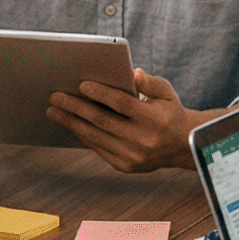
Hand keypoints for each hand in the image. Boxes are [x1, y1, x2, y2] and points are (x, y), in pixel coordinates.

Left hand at [47, 70, 194, 171]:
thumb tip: (133, 73)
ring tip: (54, 111)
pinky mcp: (125, 166)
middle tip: (54, 97)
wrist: (184, 146)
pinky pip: (98, 148)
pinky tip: (71, 124)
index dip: (101, 93)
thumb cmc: (170, 112)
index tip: (81, 84)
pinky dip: (83, 135)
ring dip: (72, 123)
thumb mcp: (166, 93)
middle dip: (75, 108)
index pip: (122, 104)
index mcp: (154, 119)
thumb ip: (149, 83)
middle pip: (102, 121)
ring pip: (96, 137)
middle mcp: (143, 140)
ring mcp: (133, 156)